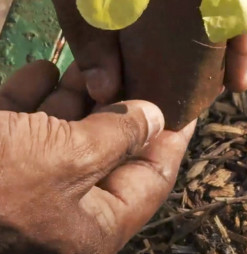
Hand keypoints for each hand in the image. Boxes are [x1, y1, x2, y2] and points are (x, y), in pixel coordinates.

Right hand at [0, 61, 194, 253]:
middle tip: (139, 62)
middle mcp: (58, 210)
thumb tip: (155, 117)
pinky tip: (44, 68)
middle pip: (105, 151)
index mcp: (89, 227)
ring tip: (92, 59)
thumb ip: (119, 136)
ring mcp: (20, 186)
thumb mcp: (70, 156)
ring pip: (59, 134)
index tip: (188, 99)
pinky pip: (18, 125)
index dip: (173, 137)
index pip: (151, 179)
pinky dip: (32, 96)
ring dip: (74, 95)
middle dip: (118, 105)